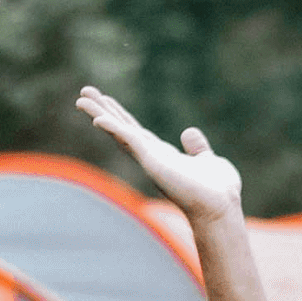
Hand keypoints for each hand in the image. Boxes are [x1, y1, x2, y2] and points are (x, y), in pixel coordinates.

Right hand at [76, 86, 242, 223]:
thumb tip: (188, 132)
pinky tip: (99, 119)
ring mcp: (150, 160)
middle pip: (121, 129)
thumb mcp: (207, 160)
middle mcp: (151, 157)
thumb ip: (196, 147)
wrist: (220, 207)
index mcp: (161, 156)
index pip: (135, 131)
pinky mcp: (154, 163)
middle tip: (83, 93)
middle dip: (102, 111)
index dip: (119, 115)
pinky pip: (131, 142)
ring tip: (81, 99)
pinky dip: (115, 130)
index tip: (104, 99)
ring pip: (119, 133)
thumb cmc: (216, 191)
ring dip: (100, 115)